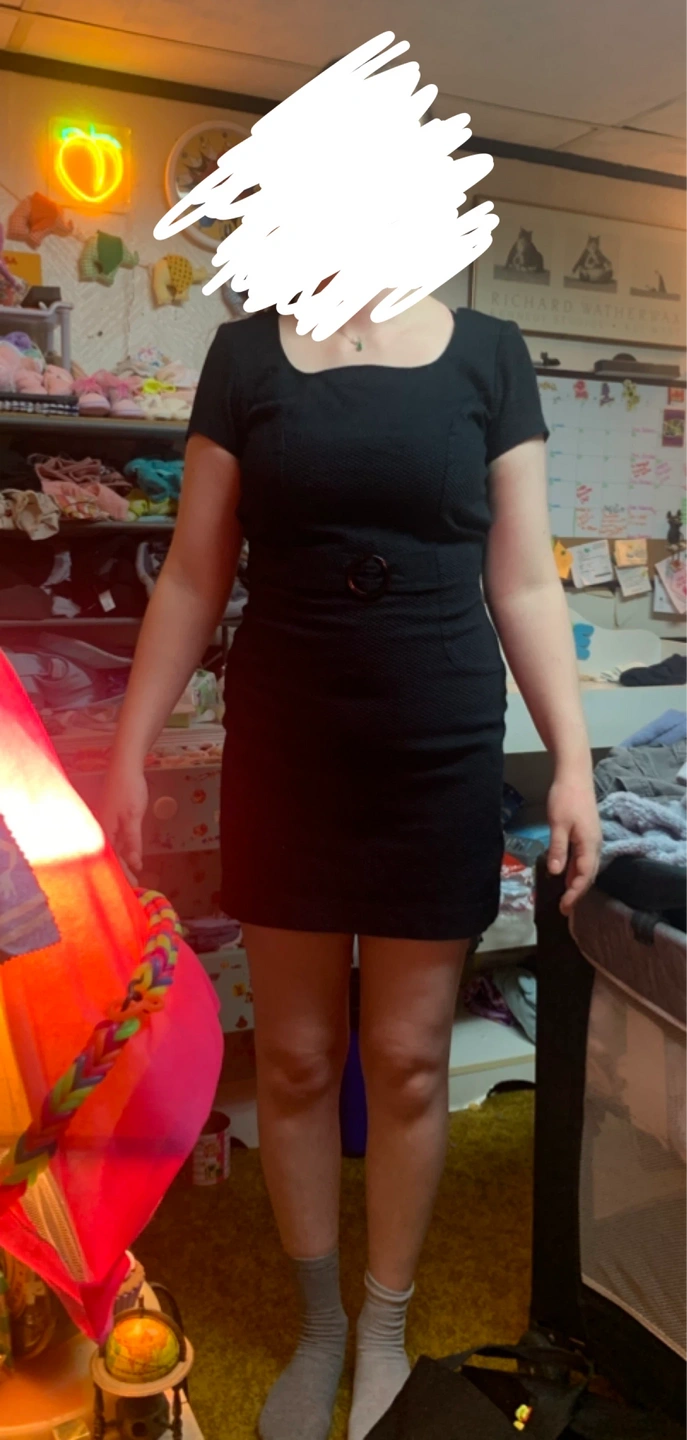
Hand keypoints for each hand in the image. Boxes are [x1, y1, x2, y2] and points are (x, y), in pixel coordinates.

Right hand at [100, 762, 148, 877]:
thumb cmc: (129, 789)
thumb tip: (134, 863)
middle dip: (121, 871)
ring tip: (133, 875)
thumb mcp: (134, 817)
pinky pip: (115, 838)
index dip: (122, 873)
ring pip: (113, 847)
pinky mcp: (111, 817)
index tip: (132, 887)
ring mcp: (105, 822)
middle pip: (110, 855)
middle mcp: (101, 827)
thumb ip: (133, 841)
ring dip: (123, 860)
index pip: (112, 859)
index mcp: (104, 830)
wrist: (125, 764)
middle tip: (134, 886)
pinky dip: (123, 848)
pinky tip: (130, 855)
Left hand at [546, 773, 601, 914]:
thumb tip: (556, 874)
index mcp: (589, 845)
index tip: (563, 908)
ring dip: (576, 882)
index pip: (584, 876)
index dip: (574, 894)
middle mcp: (594, 845)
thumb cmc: (565, 798)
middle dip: (577, 893)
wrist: (574, 775)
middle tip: (564, 909)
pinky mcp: (586, 833)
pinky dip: (575, 870)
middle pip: (588, 875)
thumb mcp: (558, 824)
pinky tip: (566, 874)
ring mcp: (592, 839)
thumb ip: (558, 849)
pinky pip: (583, 858)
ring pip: (586, 867)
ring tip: (566, 897)